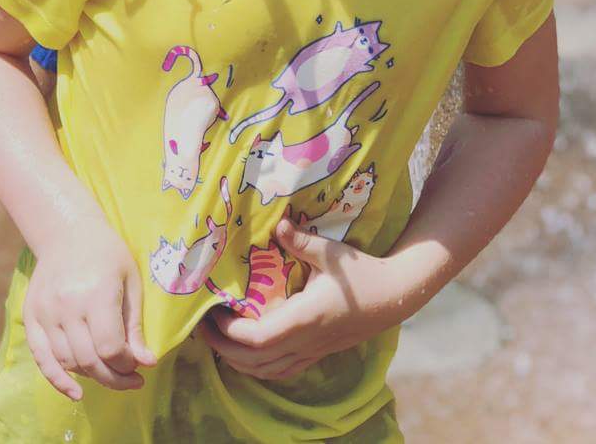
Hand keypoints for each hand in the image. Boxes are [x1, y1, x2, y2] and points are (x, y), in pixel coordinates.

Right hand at [23, 220, 156, 400]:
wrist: (67, 232)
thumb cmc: (107, 254)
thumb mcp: (130, 281)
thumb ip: (135, 325)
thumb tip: (147, 363)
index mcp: (96, 294)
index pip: (109, 348)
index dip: (126, 365)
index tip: (139, 366)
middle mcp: (67, 306)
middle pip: (89, 361)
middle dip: (114, 377)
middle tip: (132, 380)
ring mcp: (46, 313)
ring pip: (68, 362)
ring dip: (92, 376)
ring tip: (110, 373)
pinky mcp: (31, 318)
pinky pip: (42, 359)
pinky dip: (58, 380)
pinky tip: (76, 392)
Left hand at [199, 218, 398, 380]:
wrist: (394, 295)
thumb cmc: (362, 272)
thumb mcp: (332, 252)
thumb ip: (302, 241)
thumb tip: (279, 224)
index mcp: (305, 318)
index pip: (257, 337)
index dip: (229, 331)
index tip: (211, 313)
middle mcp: (306, 342)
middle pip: (254, 360)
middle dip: (223, 348)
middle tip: (202, 327)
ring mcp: (312, 352)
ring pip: (267, 371)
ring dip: (238, 361)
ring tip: (218, 340)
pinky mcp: (318, 354)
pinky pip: (281, 370)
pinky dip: (259, 367)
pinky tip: (248, 354)